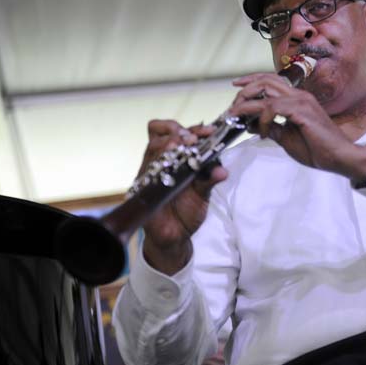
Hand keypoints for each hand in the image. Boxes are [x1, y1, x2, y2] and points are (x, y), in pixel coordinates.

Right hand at [139, 120, 227, 274]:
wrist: (175, 236)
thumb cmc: (187, 210)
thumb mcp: (203, 193)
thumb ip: (210, 179)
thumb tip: (223, 171)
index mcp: (174, 157)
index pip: (174, 131)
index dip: (190, 128)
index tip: (207, 131)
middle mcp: (159, 161)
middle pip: (160, 133)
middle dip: (178, 132)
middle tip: (193, 139)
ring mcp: (149, 174)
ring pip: (152, 148)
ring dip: (169, 144)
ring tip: (183, 146)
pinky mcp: (142, 189)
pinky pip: (146, 172)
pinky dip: (158, 166)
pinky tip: (170, 167)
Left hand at [229, 73, 365, 181]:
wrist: (339, 158)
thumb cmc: (317, 149)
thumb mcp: (286, 137)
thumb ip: (270, 127)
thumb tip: (251, 124)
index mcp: (297, 98)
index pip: (270, 80)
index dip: (250, 80)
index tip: (235, 85)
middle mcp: (299, 95)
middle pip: (265, 80)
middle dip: (244, 92)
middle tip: (233, 109)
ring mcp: (301, 101)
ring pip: (266, 91)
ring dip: (248, 105)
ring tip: (239, 118)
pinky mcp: (302, 111)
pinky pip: (273, 107)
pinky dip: (262, 119)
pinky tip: (263, 132)